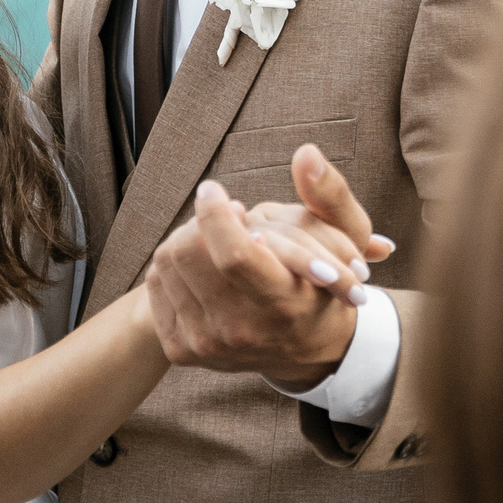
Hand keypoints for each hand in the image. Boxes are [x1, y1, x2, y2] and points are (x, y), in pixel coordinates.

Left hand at [146, 145, 392, 386]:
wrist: (306, 349)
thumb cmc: (326, 285)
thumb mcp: (346, 240)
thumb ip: (330, 194)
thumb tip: (306, 152)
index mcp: (282, 305)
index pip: (233, 254)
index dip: (215, 212)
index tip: (213, 190)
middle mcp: (241, 331)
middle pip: (187, 252)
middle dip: (200, 222)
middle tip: (224, 216)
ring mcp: (206, 345)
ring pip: (166, 263)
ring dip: (188, 238)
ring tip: (215, 239)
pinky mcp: (181, 350)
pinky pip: (156, 284)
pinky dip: (175, 265)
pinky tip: (202, 265)